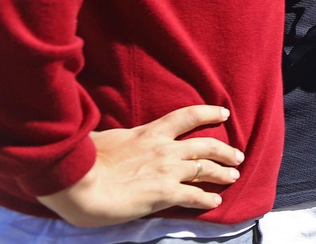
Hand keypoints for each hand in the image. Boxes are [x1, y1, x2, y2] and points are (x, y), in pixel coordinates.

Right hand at [36, 105, 242, 227]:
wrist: (78, 182)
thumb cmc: (83, 160)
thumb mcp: (104, 139)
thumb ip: (118, 138)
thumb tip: (110, 138)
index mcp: (150, 132)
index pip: (187, 116)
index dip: (209, 112)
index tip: (224, 113)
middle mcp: (165, 149)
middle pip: (206, 145)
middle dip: (225, 150)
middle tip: (237, 155)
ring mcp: (167, 171)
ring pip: (206, 169)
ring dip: (223, 173)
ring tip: (234, 176)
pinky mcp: (164, 194)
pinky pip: (195, 196)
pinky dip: (207, 199)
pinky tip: (215, 202)